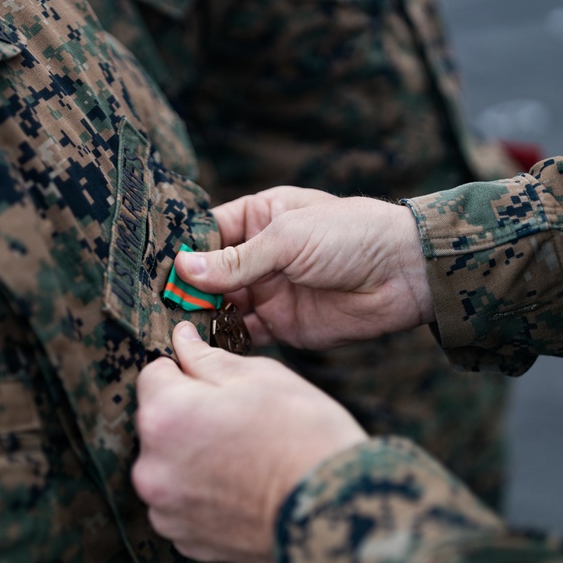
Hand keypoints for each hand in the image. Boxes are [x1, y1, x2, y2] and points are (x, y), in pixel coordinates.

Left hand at [132, 322, 366, 562]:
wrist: (338, 513)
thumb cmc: (303, 435)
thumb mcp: (259, 377)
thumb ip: (208, 358)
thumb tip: (182, 338)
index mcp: (163, 416)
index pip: (153, 374)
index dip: (186, 372)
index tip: (217, 385)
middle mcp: (151, 465)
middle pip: (158, 423)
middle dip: (188, 417)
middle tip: (240, 424)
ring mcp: (164, 508)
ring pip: (168, 466)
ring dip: (191, 459)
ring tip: (243, 461)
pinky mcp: (184, 539)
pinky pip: (182, 505)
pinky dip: (202, 496)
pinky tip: (241, 491)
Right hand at [176, 186, 433, 348]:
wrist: (407, 275)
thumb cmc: (352, 235)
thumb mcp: (288, 238)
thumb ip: (235, 260)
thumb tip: (183, 268)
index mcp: (259, 217)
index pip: (206, 234)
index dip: (183, 251)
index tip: (155, 269)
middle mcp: (258, 255)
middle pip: (207, 274)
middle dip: (185, 289)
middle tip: (157, 305)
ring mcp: (268, 291)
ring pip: (220, 306)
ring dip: (200, 316)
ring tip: (172, 328)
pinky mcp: (280, 326)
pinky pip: (242, 335)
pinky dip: (223, 340)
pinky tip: (202, 345)